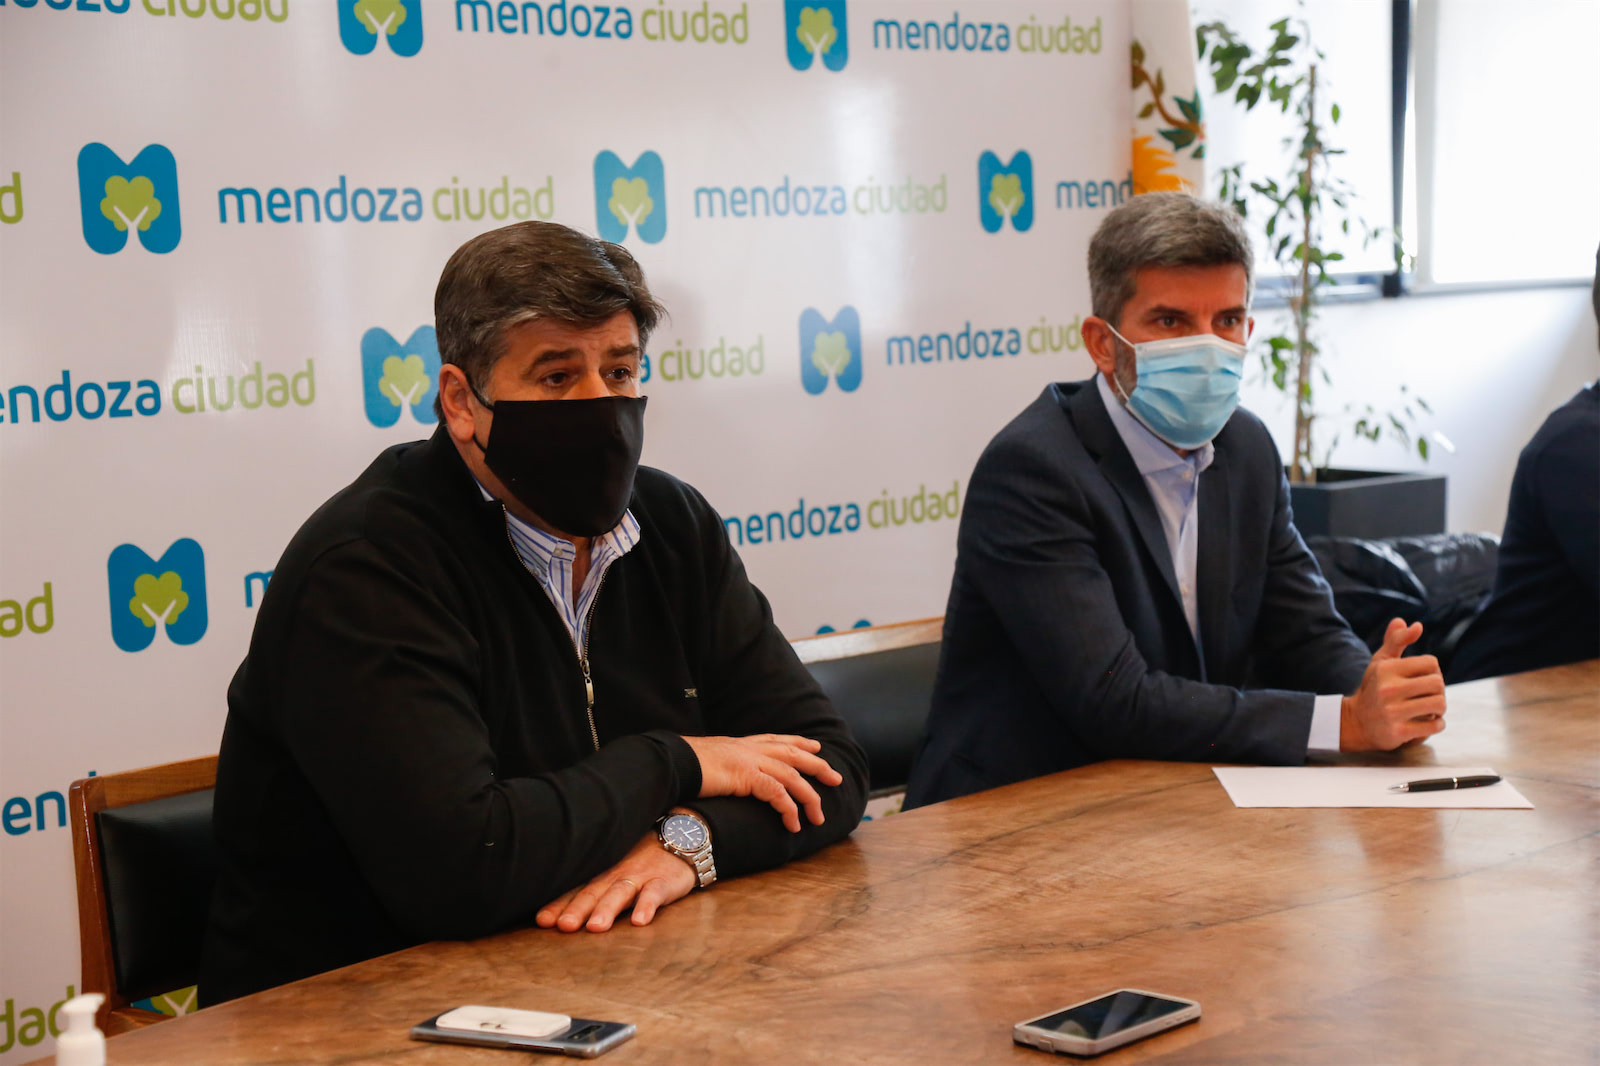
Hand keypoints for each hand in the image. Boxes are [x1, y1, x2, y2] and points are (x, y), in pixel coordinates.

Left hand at [535, 832, 695, 932]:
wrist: (680, 839)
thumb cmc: (639, 861)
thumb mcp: (611, 871)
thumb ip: (589, 890)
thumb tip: (554, 915)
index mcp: (601, 874)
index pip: (576, 889)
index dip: (559, 904)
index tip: (543, 921)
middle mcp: (616, 875)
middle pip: (593, 891)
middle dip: (578, 908)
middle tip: (564, 926)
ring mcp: (640, 877)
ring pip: (621, 892)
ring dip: (607, 909)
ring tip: (596, 927)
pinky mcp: (664, 882)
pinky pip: (655, 893)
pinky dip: (647, 906)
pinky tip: (640, 921)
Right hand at [682, 733, 843, 832]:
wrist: (669, 763)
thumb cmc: (681, 766)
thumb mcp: (707, 762)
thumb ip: (722, 767)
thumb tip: (723, 776)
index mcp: (741, 744)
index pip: (777, 739)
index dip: (799, 742)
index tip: (816, 746)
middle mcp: (749, 749)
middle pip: (794, 754)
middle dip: (818, 766)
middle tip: (836, 778)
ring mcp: (750, 761)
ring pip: (792, 776)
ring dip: (809, 798)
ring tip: (818, 817)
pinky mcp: (747, 776)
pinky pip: (778, 794)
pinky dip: (790, 810)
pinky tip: (794, 824)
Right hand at [1340, 618, 1446, 750]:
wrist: (1355, 723)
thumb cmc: (1374, 688)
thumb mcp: (1381, 662)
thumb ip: (1396, 640)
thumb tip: (1414, 624)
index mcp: (1386, 669)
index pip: (1431, 663)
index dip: (1432, 671)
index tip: (1422, 678)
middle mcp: (1388, 689)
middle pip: (1438, 684)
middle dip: (1438, 691)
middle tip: (1429, 696)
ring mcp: (1392, 712)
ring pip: (1439, 704)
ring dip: (1439, 708)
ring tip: (1429, 709)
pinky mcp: (1398, 732)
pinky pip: (1434, 726)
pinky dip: (1437, 725)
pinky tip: (1428, 723)